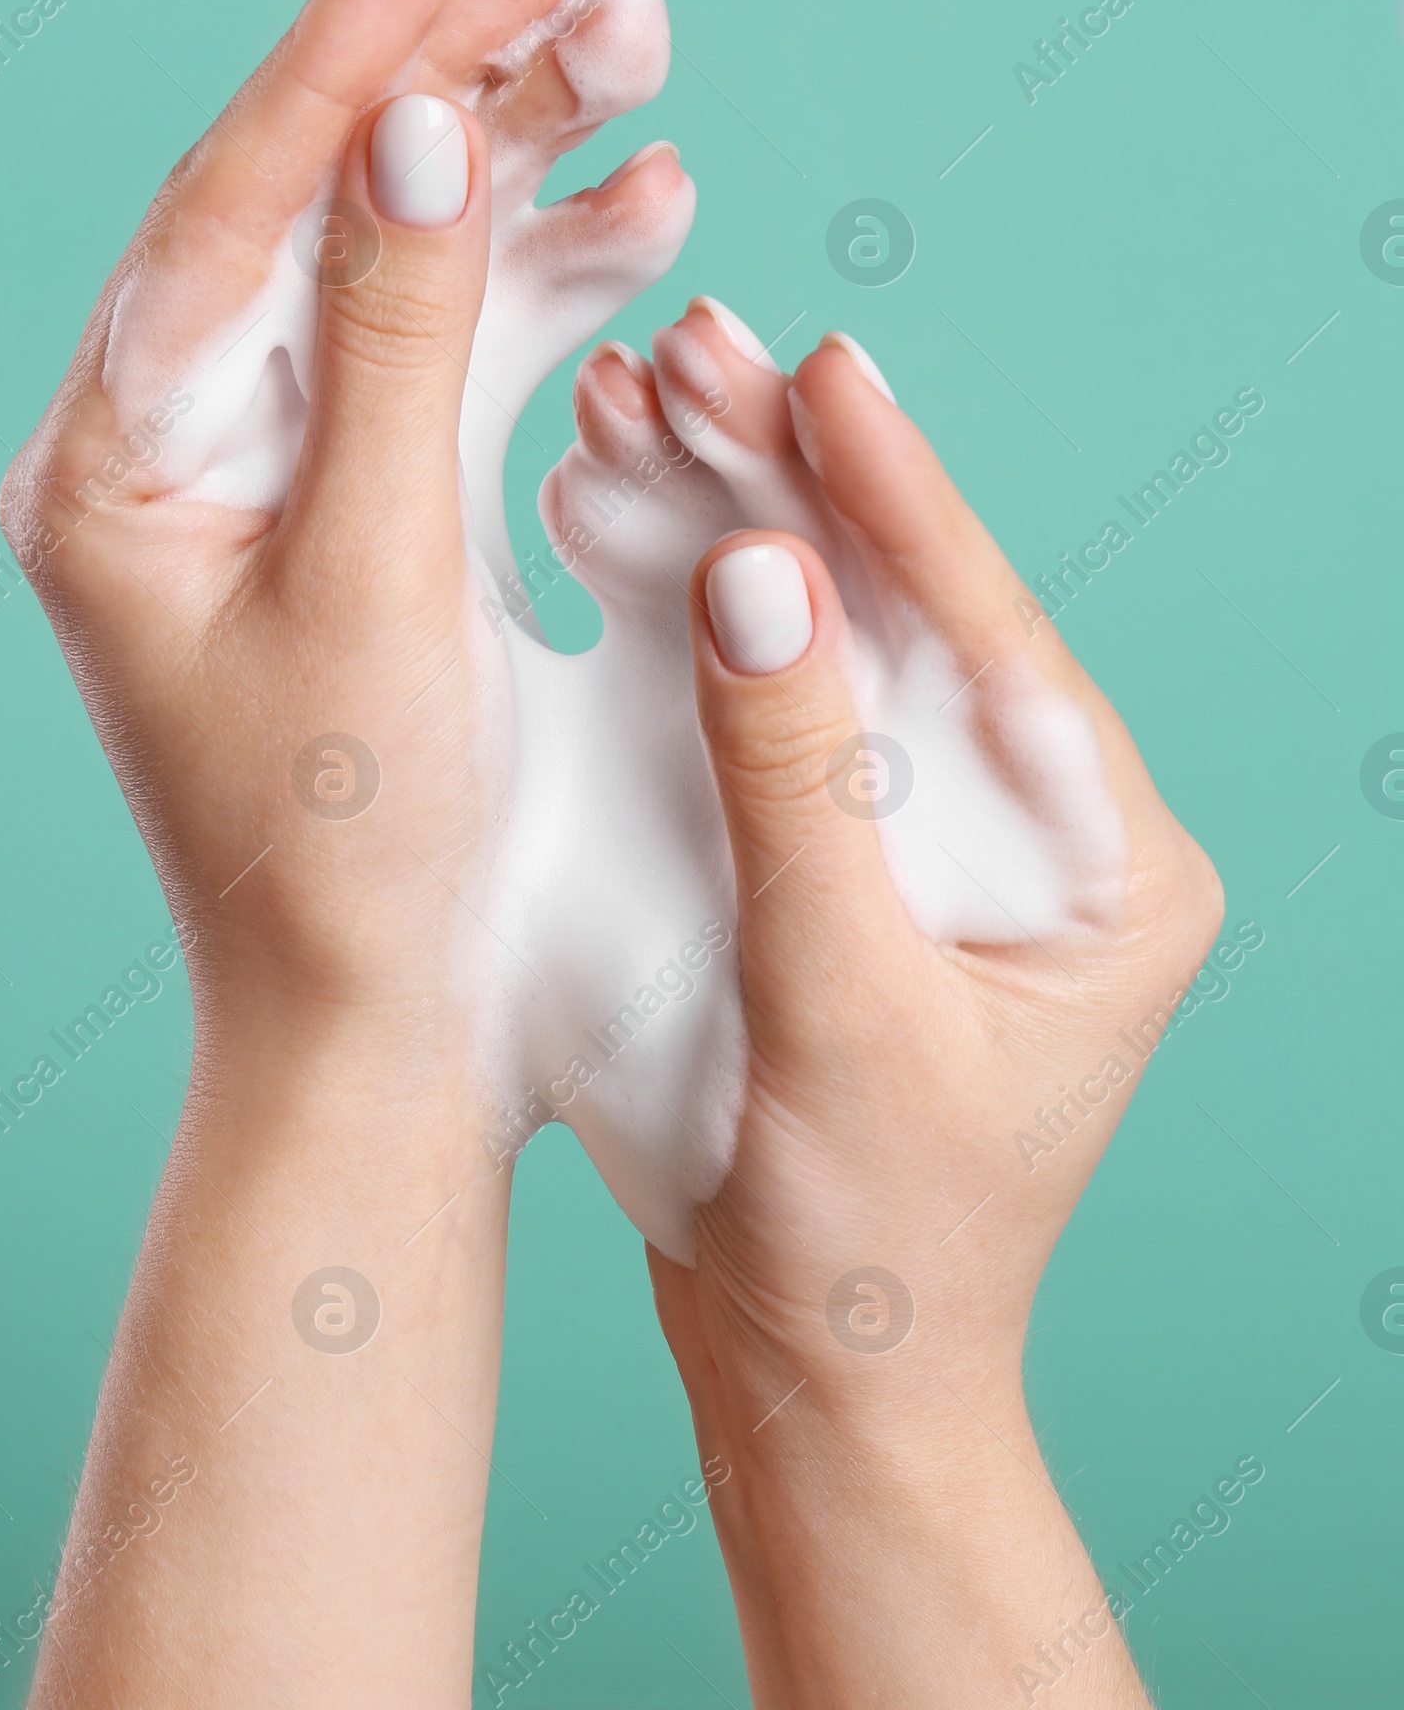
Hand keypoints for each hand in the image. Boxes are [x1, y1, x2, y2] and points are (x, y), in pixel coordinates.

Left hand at [6, 0, 682, 1705]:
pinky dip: (551, 284)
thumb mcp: (379, 581)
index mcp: (120, 467)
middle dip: (449, 77)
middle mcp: (181, 451)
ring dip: (521, 160)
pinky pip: (455, 358)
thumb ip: (398, 345)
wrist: (394, 1027)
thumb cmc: (360, 847)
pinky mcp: (372, 507)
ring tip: (636, 48)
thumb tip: (414, 122)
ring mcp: (280, 474)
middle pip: (320, 208)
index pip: (225, 213)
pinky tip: (646, 214)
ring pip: (403, 264)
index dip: (335, 65)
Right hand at [645, 334, 1222, 1707]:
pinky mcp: (845, 844)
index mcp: (1109, 869)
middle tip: (704, 348)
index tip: (827, 366)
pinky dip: (692, 606)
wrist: (813, 1381)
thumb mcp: (838, 1009)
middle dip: (801, 481)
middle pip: (912, 613)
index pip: (1001, 643)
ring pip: (831, 633)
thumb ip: (795, 784)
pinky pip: (768, 698)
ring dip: (731, 514)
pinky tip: (622, 510)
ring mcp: (938, 833)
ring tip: (643, 398)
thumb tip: (757, 567)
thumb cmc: (862, 1243)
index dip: (907, 496)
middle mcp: (1041, 832)